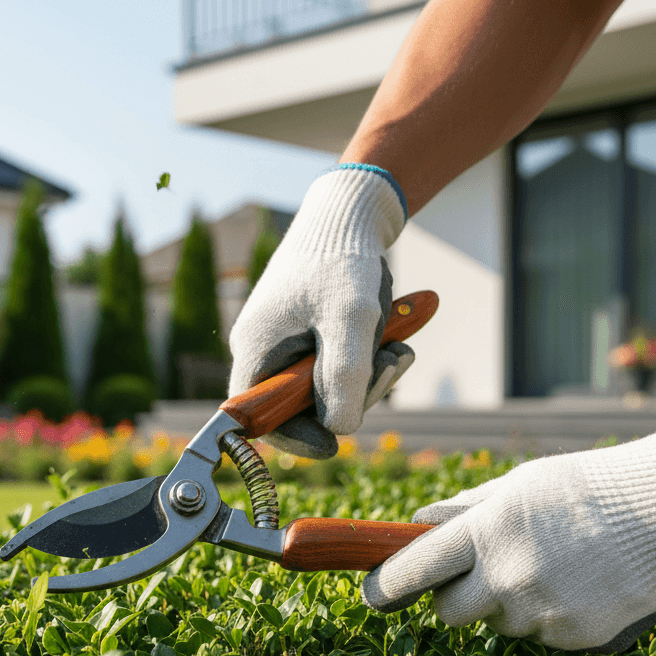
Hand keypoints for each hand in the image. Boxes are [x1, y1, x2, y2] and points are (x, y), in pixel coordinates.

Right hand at [228, 166, 410, 458]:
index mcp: (256, 353)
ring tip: (399, 347)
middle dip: (352, 397)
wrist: (350, 212)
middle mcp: (263, 352)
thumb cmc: (342, 260)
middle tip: (391, 367)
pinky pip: (336, 366)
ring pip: (326, 388)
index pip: (262, 420)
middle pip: (301, 408)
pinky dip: (367, 360)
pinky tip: (394, 338)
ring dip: (368, 377)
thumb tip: (339, 430)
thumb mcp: (350, 320)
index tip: (335, 442)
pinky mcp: (309, 335)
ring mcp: (287, 344)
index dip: (298, 438)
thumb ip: (343, 378)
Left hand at [362, 423, 655, 651]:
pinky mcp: (573, 637)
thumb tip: (416, 524)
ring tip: (552, 566)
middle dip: (455, 599)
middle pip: (448, 613)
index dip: (384, 588)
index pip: (411, 571)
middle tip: (483, 573)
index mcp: (485, 531)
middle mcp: (506, 577)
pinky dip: (549, 617)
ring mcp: (541, 611)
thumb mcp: (518, 486)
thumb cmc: (588, 488)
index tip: (371, 595)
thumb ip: (463, 510)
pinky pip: (540, 636)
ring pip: (498, 625)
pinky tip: (578, 584)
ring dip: (508, 605)